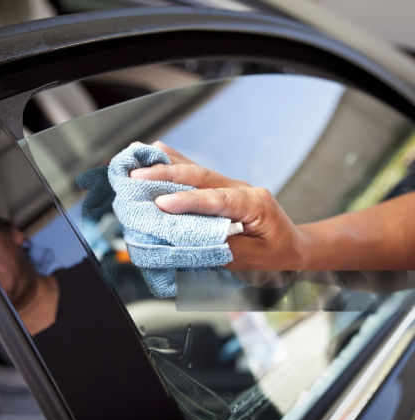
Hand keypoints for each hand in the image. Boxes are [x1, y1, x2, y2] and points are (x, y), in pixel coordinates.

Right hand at [129, 141, 309, 270]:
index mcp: (253, 203)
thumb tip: (186, 240)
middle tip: (136, 177)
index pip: (216, 199)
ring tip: (137, 155)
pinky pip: (195, 171)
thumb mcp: (252, 258)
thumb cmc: (275, 252)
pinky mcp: (220, 185)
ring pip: (194, 169)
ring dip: (163, 164)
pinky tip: (154, 151)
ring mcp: (230, 182)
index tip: (161, 204)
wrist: (293, 243)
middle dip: (165, 175)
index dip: (187, 201)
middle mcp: (240, 187)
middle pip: (200, 176)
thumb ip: (221, 247)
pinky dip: (172, 161)